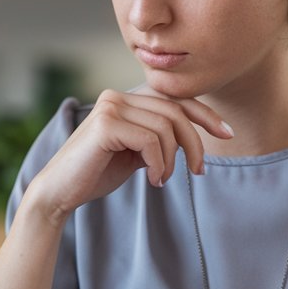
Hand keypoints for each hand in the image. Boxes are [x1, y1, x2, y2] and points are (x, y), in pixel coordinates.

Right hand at [24, 88, 232, 221]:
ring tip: (162, 179)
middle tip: (198, 171)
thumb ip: (157, 138)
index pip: (174, 98)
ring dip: (172, 159)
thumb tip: (192, 135)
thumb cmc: (97, 173)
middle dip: (195, 143)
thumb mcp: (135, 152)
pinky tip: (152, 179)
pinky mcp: (106, 125)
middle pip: (175, 112)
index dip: (205, 114)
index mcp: (124, 99)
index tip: (227, 133)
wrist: (60, 192)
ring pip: (166, 127)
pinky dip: (159, 163)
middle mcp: (116, 96)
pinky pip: (151, 141)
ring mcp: (110, 107)